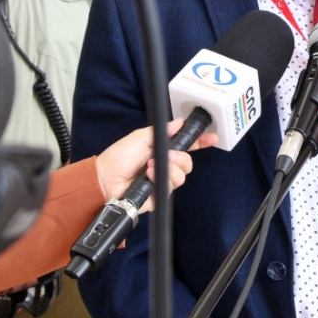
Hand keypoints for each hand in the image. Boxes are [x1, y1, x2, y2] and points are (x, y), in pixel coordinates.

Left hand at [94, 120, 218, 213]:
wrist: (105, 178)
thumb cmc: (118, 157)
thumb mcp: (140, 137)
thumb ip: (162, 131)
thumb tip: (178, 122)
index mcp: (162, 150)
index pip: (187, 147)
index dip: (200, 143)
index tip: (212, 137)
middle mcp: (165, 166)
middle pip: (188, 163)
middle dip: (181, 157)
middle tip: (169, 154)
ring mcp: (162, 181)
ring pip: (182, 176)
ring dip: (169, 169)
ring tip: (151, 166)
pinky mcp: (159, 195)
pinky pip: (170, 188)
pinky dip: (161, 179)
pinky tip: (149, 176)